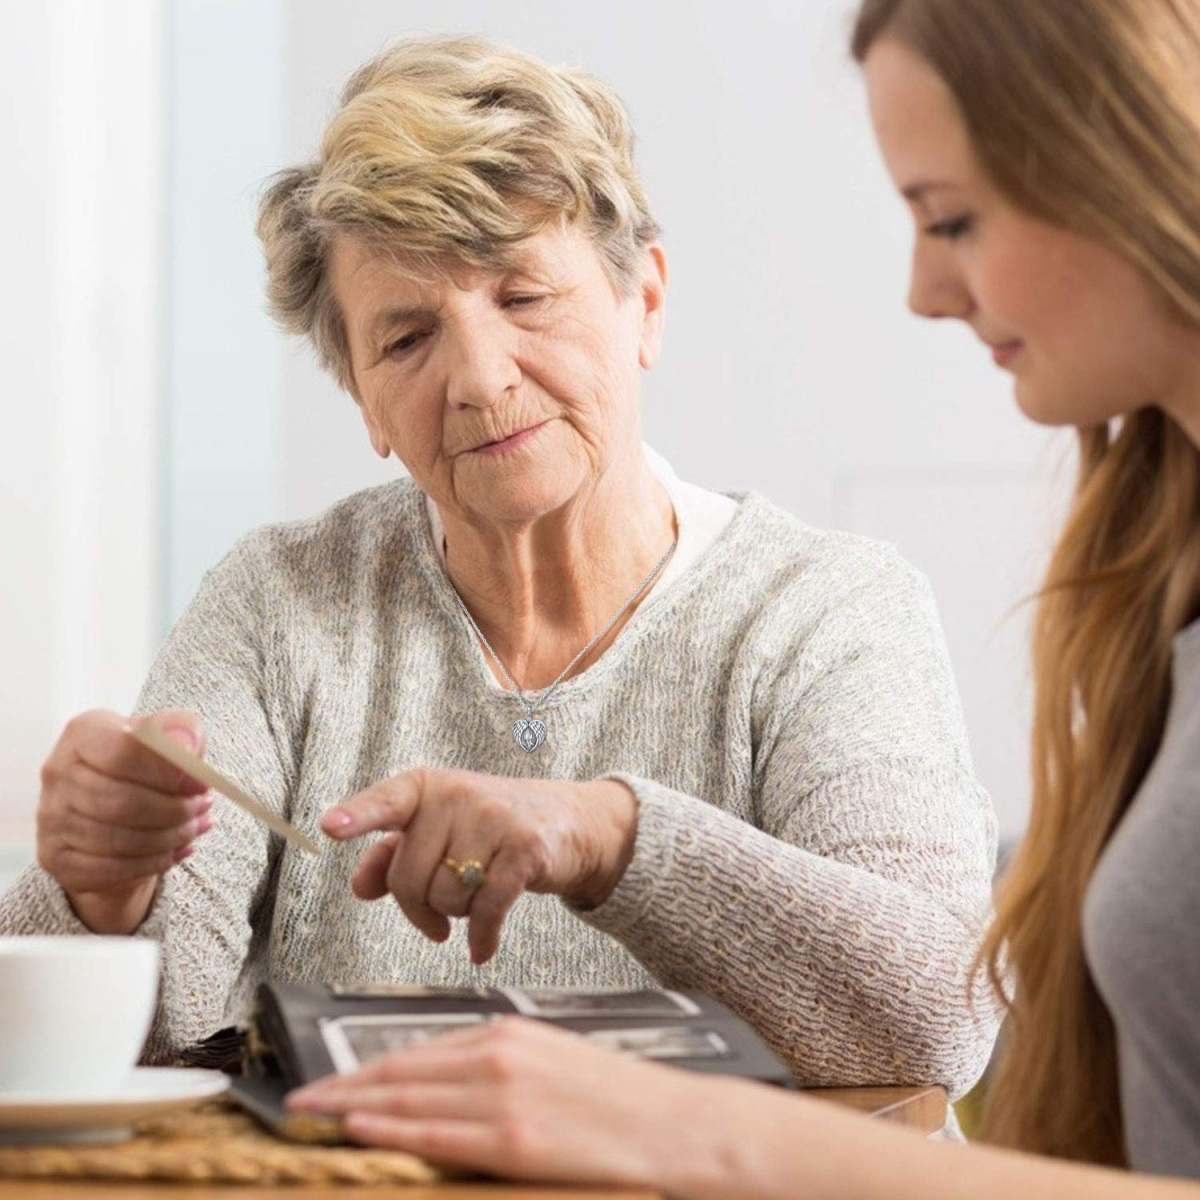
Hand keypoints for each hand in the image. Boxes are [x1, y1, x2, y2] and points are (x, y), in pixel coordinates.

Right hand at [37, 709, 213, 933]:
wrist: (114, 806)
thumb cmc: (144, 764)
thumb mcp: (167, 737)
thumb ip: (182, 732)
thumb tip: (188, 746)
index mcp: (85, 732)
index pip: (123, 751)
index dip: (168, 771)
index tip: (200, 783)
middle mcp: (58, 772)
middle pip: (121, 801)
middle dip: (173, 810)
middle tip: (201, 809)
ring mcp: (51, 816)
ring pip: (117, 840)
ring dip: (167, 838)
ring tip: (192, 828)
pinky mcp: (56, 856)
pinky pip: (109, 868)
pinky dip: (151, 863)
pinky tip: (173, 851)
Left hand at [285, 1016, 708, 1187]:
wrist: (678, 1126)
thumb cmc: (620, 1100)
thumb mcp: (554, 1063)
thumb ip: (499, 1070)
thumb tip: (450, 1089)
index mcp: (508, 1035)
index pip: (419, 1052)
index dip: (368, 1069)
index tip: (331, 1081)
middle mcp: (499, 1057)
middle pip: (402, 1070)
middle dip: (344, 1085)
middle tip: (299, 1100)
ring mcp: (505, 1098)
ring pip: (409, 1099)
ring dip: (353, 1107)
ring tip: (311, 1116)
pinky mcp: (514, 1140)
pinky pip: (438, 1134)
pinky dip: (392, 1129)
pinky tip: (359, 1127)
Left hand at [321, 769, 636, 963]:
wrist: (568, 820)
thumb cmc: (489, 828)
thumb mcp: (438, 830)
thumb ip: (392, 854)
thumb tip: (360, 886)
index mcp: (426, 787)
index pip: (386, 802)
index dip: (357, 816)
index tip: (329, 827)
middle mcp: (458, 795)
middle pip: (408, 877)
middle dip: (419, 908)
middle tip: (437, 913)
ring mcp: (494, 819)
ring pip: (446, 898)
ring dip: (456, 915)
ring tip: (473, 899)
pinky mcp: (526, 849)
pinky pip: (488, 910)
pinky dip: (482, 938)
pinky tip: (482, 948)